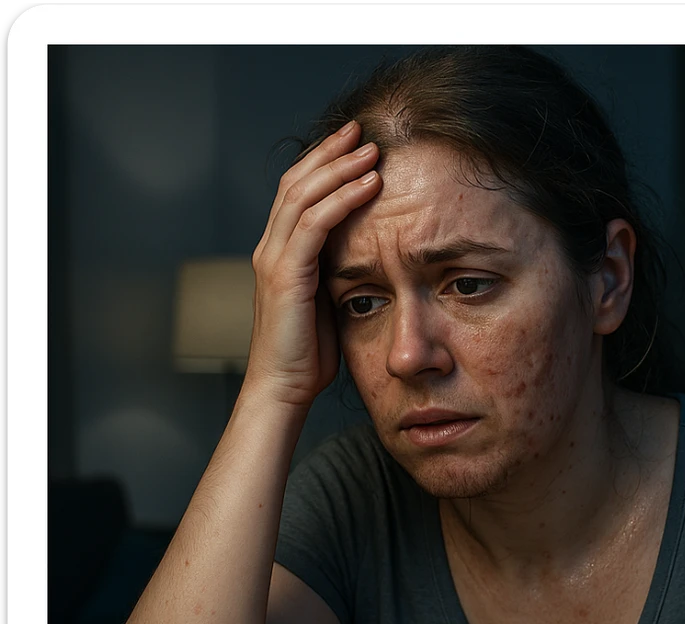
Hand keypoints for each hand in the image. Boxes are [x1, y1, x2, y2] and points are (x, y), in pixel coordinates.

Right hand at [245, 121, 382, 408]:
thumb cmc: (308, 355)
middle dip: (330, 151)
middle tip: (362, 129)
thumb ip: (336, 273)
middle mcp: (270, 248)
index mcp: (280, 253)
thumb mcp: (327, 303)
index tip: (355, 145)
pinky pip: (313, 224)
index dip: (324, 164)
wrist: (283, 389)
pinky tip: (369, 185)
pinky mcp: (285, 274)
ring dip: (339, 167)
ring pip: (303, 194)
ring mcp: (274, 259)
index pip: (298, 193)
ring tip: (371, 149)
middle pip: (297, 181)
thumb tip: (366, 256)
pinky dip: (343, 199)